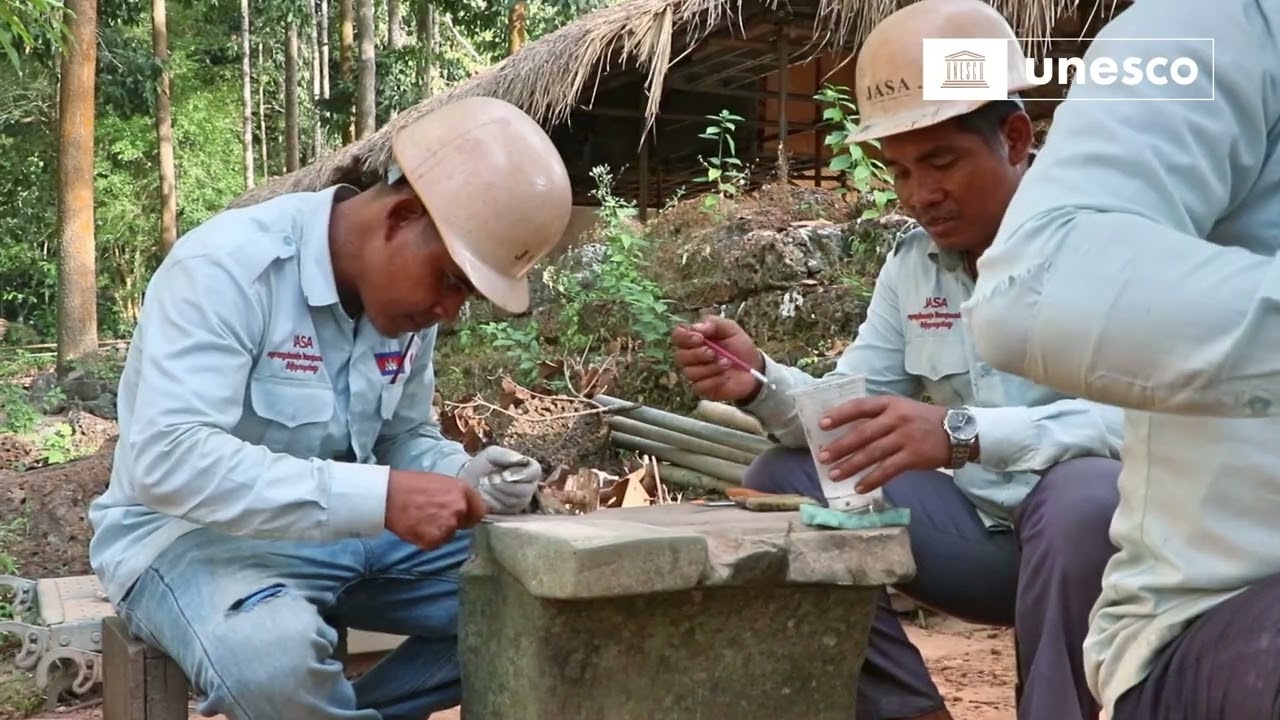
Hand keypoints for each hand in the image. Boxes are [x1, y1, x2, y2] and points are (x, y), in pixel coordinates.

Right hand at [384, 470, 487, 549]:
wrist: (387, 495)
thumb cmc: (410, 485)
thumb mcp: (440, 482)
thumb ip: (454, 495)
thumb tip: (462, 505)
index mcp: (462, 490)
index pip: (480, 510)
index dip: (470, 515)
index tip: (462, 517)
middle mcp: (459, 508)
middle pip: (463, 524)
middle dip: (452, 522)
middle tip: (432, 516)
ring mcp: (448, 526)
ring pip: (449, 535)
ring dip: (438, 532)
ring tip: (421, 520)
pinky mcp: (434, 540)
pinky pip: (435, 543)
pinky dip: (426, 539)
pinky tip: (415, 527)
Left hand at [458, 446, 541, 513]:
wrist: (469, 481)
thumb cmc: (484, 465)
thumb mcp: (491, 454)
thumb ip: (506, 455)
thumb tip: (521, 459)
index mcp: (529, 469)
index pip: (535, 472)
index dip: (520, 474)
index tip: (504, 474)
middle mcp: (529, 486)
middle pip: (525, 490)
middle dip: (503, 485)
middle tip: (489, 479)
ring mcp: (521, 501)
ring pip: (514, 501)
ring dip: (495, 492)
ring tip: (483, 484)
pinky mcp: (511, 512)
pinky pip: (504, 509)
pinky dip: (491, 501)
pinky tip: (483, 495)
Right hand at [672, 316, 763, 402]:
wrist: (754, 368)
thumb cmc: (739, 346)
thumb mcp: (730, 329)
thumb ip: (714, 323)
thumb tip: (696, 327)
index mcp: (693, 338)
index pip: (677, 335)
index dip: (685, 337)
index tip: (700, 338)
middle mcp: (690, 356)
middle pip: (679, 356)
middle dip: (698, 354)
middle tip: (715, 353)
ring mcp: (694, 373)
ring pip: (689, 372)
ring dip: (710, 367)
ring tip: (726, 363)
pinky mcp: (701, 388)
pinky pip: (699, 386)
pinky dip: (715, 380)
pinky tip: (725, 376)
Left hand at [815, 396, 951, 493]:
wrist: (957, 431)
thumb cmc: (922, 420)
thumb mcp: (901, 409)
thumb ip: (878, 417)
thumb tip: (848, 432)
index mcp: (890, 404)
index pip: (860, 406)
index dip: (839, 415)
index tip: (822, 424)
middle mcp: (896, 419)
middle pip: (862, 433)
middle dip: (840, 446)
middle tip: (822, 457)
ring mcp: (905, 438)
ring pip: (872, 453)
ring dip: (851, 466)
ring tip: (835, 475)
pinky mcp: (913, 456)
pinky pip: (888, 470)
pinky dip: (872, 480)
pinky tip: (859, 487)